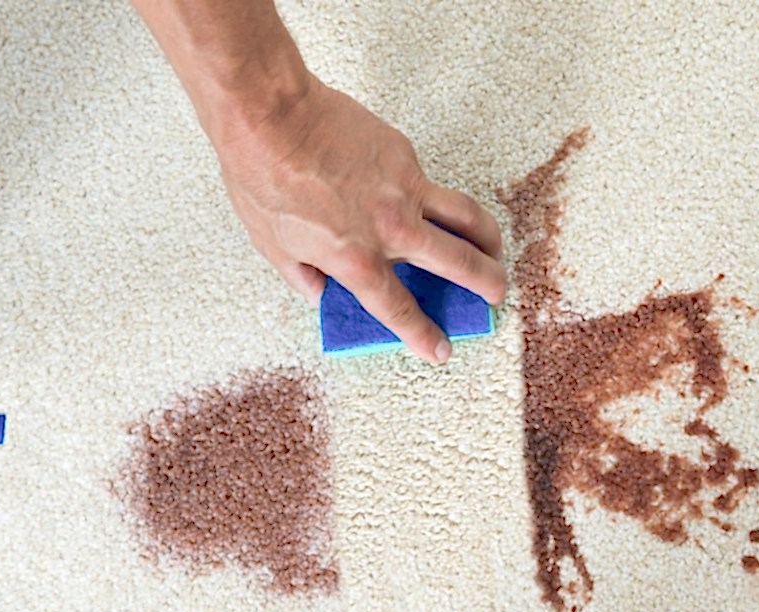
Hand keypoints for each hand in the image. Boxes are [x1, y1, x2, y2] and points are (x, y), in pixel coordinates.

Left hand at [213, 78, 505, 363]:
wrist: (270, 115)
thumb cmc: (262, 179)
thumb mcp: (273, 247)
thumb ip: (304, 277)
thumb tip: (321, 291)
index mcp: (356, 259)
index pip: (400, 308)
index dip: (424, 334)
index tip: (441, 349)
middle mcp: (390, 228)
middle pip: (458, 263)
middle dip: (485, 284)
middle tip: (496, 295)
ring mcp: (404, 188)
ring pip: (466, 217)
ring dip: (488, 239)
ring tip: (495, 251)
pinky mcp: (404, 155)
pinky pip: (432, 184)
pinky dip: (440, 200)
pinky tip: (431, 205)